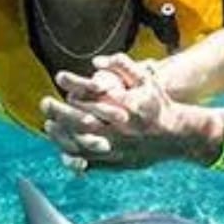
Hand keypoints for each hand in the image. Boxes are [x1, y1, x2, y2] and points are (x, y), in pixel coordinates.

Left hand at [40, 54, 200, 171]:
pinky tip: (63, 147)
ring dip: (62, 136)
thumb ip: (124, 67)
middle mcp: (120, 130)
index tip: (59, 78)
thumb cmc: (159, 104)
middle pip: (81, 122)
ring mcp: (118, 148)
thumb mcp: (146, 80)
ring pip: (82, 145)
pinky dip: (74, 156)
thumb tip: (97, 61)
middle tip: (45, 103)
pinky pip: (91, 162)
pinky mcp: (118, 162)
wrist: (178, 135)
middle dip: (59, 112)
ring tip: (49, 126)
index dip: (72, 87)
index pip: (92, 98)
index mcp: (125, 108)